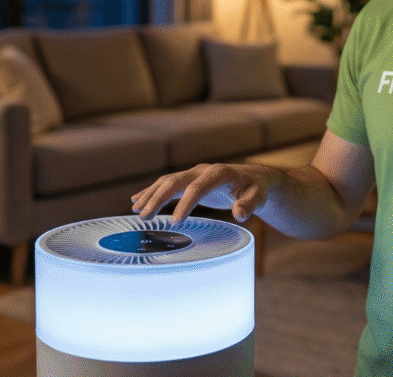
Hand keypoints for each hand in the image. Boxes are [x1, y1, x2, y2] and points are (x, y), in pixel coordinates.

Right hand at [130, 163, 272, 223]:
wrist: (254, 178)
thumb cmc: (256, 189)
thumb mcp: (257, 197)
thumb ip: (249, 205)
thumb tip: (239, 213)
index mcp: (219, 173)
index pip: (198, 187)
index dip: (186, 203)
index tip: (176, 222)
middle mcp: (203, 170)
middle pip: (176, 181)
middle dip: (158, 197)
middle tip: (144, 216)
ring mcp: (194, 173)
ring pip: (167, 181)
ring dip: (151, 194)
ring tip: (135, 210)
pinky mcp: (189, 180)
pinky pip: (167, 184)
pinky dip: (152, 191)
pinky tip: (137, 200)